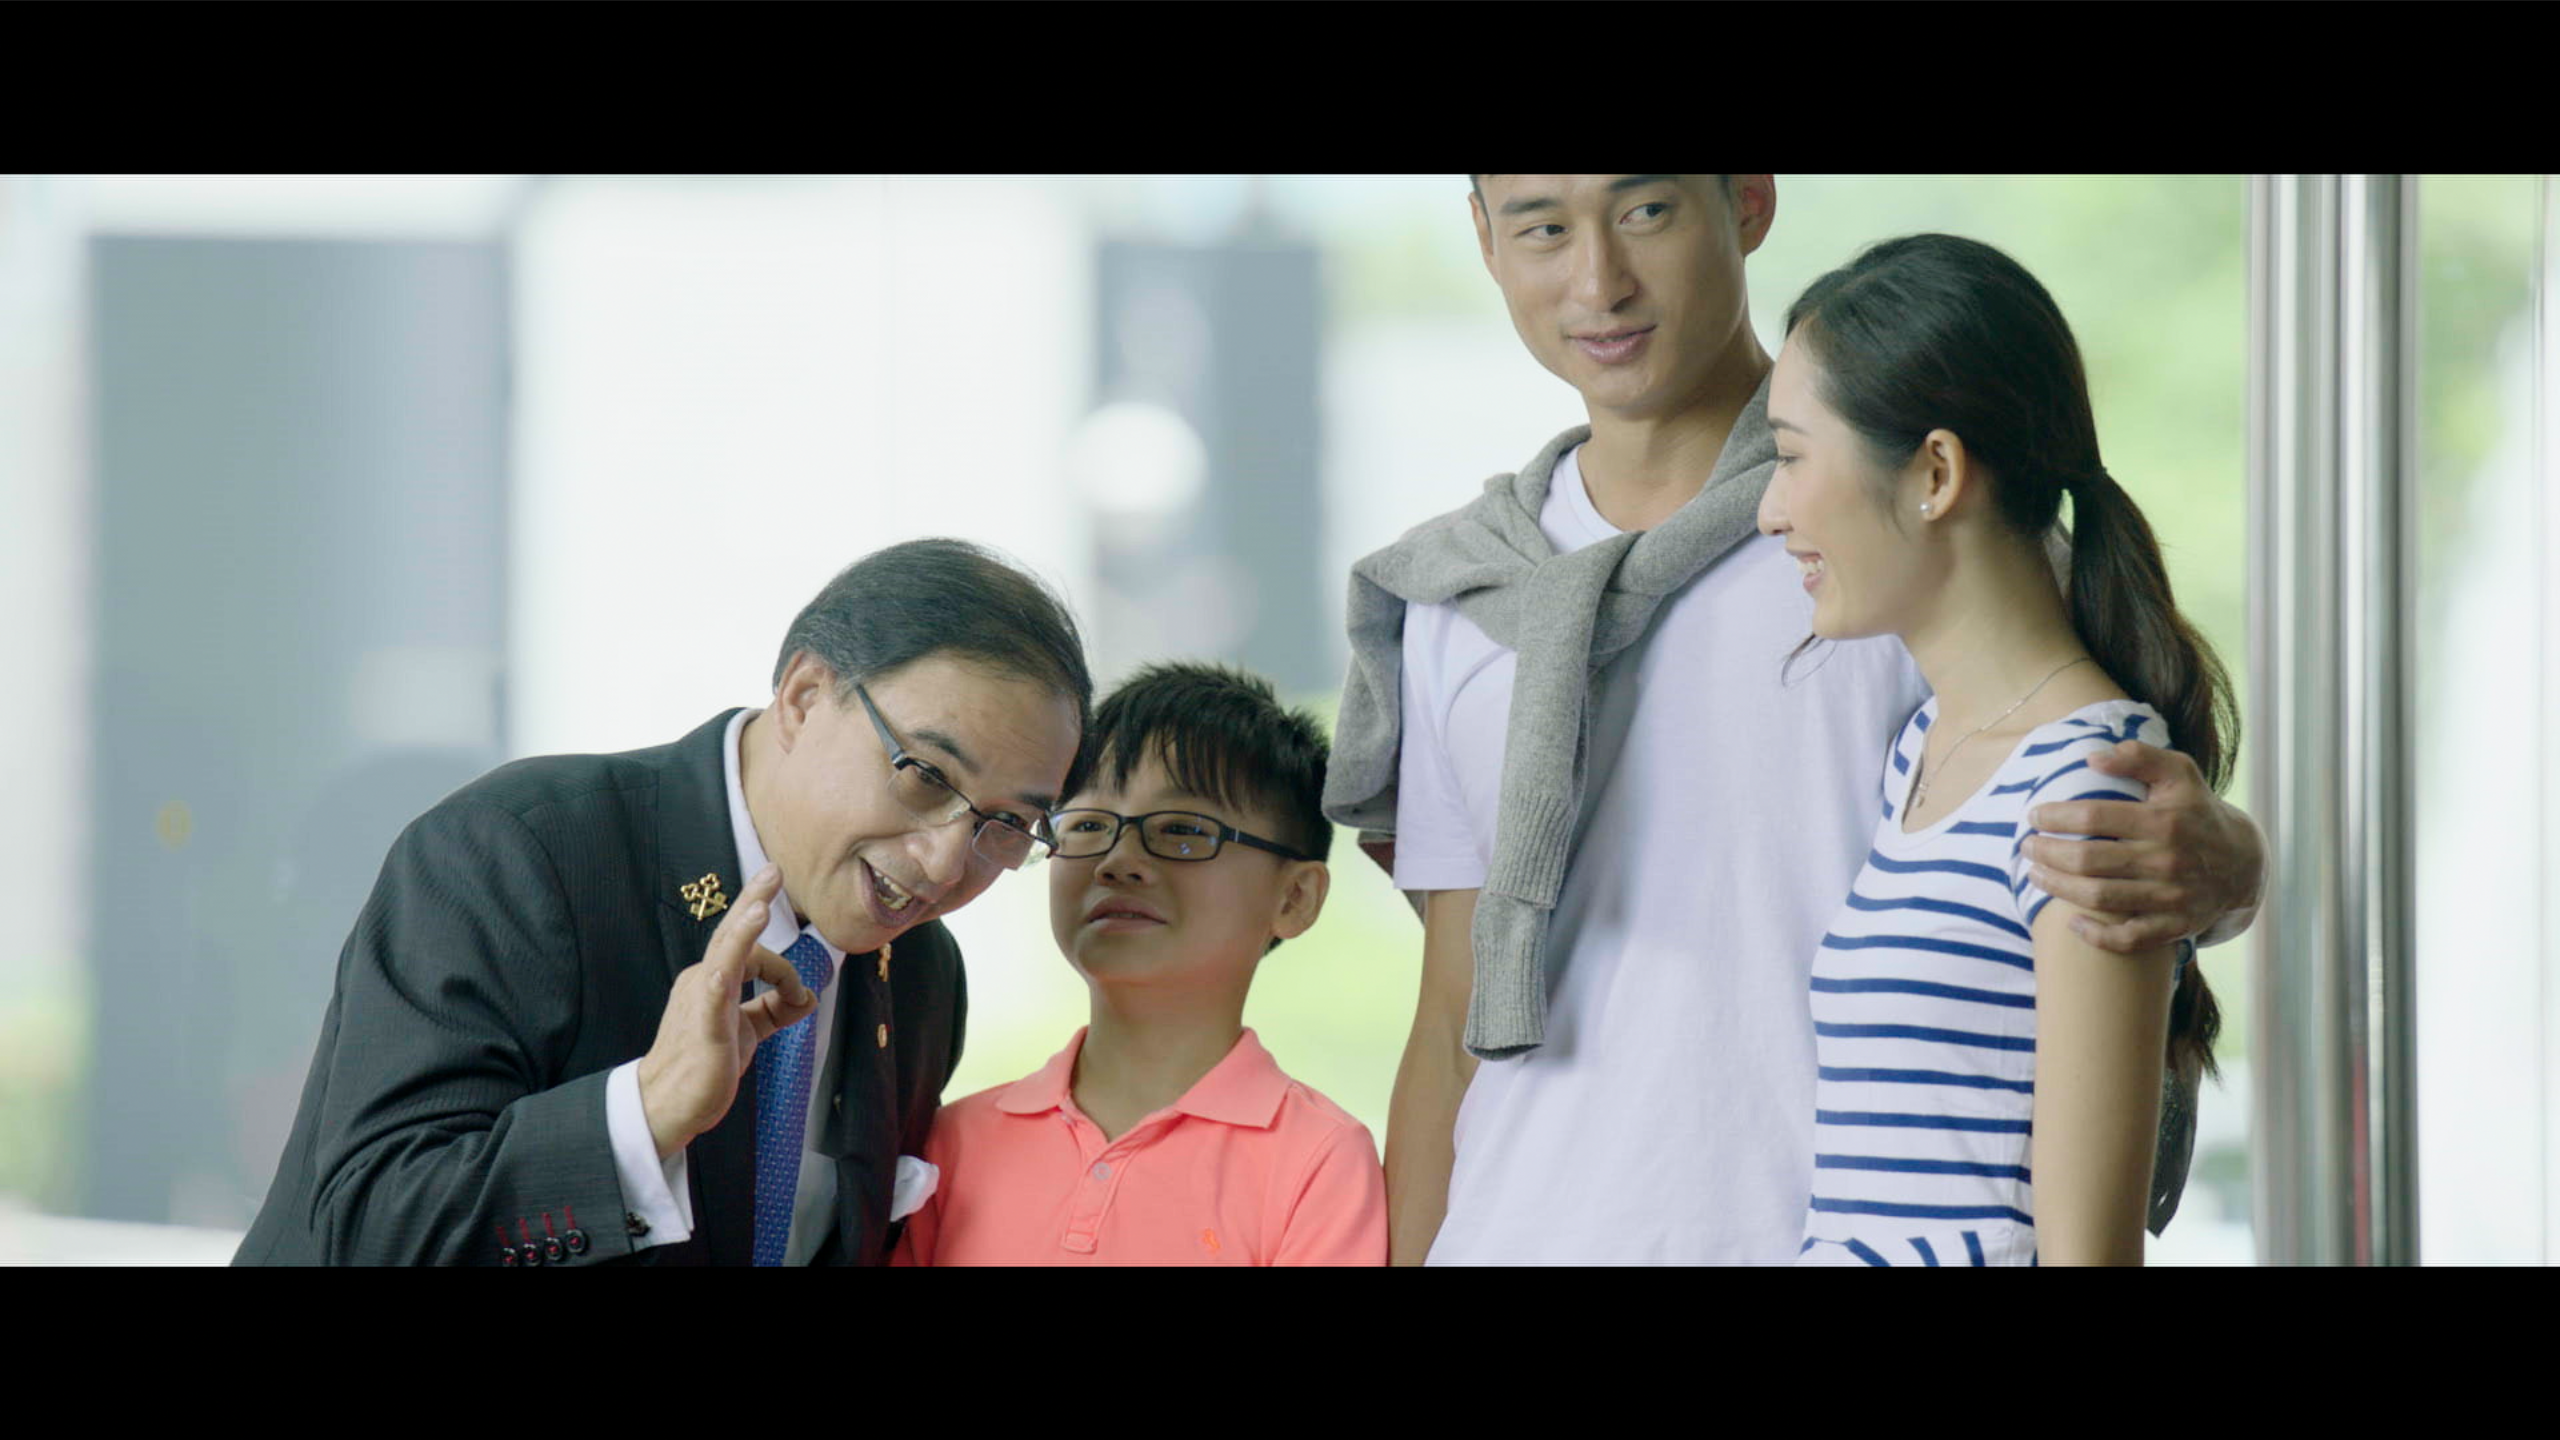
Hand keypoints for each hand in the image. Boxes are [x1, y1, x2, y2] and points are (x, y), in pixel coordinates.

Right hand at [635, 864, 820, 1159]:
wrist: (669, 1105)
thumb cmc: (705, 1065)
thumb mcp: (747, 1030)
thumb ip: (775, 1011)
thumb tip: (809, 995)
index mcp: (713, 979)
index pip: (754, 955)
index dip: (785, 971)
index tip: (800, 998)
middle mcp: (704, 981)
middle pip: (731, 935)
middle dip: (753, 900)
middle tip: (773, 869)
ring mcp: (701, 1001)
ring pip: (723, 957)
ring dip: (742, 930)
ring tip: (760, 904)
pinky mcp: (703, 1028)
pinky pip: (712, 997)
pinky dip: (723, 977)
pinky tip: (726, 968)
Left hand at [2021, 740, 2265, 953]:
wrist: (2243, 862)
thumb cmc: (2197, 810)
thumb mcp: (2179, 772)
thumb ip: (2139, 756)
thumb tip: (2092, 757)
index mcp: (2164, 820)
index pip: (2094, 816)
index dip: (2056, 816)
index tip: (2034, 816)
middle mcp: (2167, 860)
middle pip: (2089, 860)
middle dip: (2047, 853)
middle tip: (2027, 847)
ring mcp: (2171, 897)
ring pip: (2099, 898)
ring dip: (2058, 887)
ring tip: (2035, 874)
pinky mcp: (2175, 926)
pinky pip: (2128, 939)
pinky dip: (2096, 935)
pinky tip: (2070, 922)